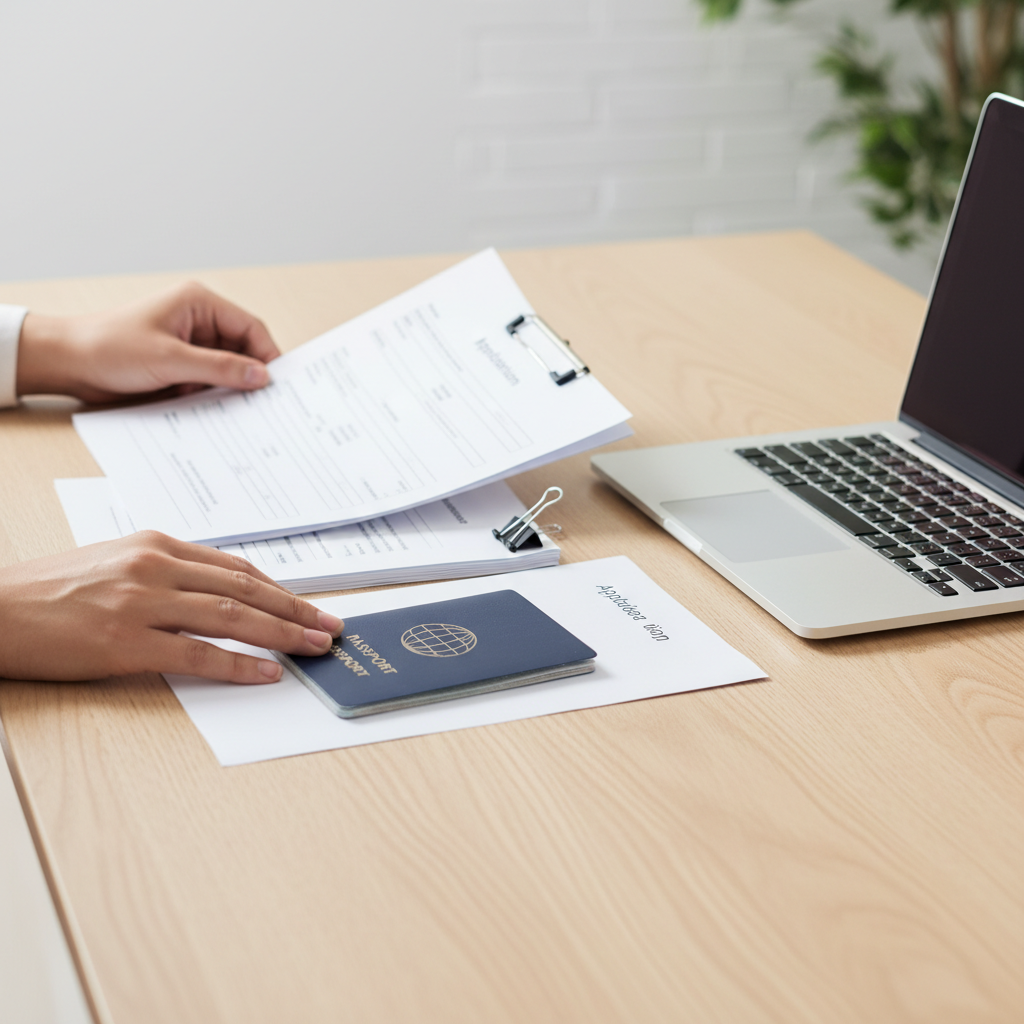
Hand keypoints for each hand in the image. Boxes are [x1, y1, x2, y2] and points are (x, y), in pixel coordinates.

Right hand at [0, 532, 343, 682]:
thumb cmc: (52, 590)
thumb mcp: (116, 562)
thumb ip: (168, 572)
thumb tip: (222, 594)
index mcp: (156, 545)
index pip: (236, 567)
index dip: (280, 588)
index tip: (308, 604)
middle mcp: (155, 567)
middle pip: (245, 588)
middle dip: (296, 609)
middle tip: (330, 626)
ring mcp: (141, 603)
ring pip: (231, 616)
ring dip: (282, 633)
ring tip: (314, 646)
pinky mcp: (126, 642)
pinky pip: (198, 654)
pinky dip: (239, 664)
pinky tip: (267, 672)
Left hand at [15, 282, 279, 402]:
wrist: (68, 364)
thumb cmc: (108, 347)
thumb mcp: (169, 359)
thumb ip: (218, 367)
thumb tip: (260, 375)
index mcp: (199, 304)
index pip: (250, 328)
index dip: (266, 356)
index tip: (275, 384)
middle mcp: (198, 322)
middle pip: (242, 350)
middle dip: (247, 376)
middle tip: (261, 403)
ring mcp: (189, 345)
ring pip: (226, 370)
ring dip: (227, 389)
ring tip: (234, 411)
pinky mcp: (180, 366)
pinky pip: (208, 382)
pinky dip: (211, 397)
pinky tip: (211, 412)